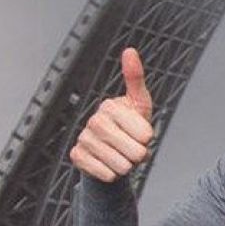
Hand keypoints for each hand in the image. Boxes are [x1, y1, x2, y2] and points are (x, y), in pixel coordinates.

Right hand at [69, 47, 153, 181]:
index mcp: (110, 106)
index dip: (147, 140)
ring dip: (126, 166)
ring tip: (121, 156)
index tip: (141, 134)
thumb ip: (135, 79)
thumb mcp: (139, 103)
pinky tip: (108, 164)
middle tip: (132, 148)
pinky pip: (106, 174)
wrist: (111, 150)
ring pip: (121, 166)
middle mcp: (94, 120)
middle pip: (134, 152)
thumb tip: (129, 50)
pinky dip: (112, 174)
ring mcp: (83, 138)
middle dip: (138, 155)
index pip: (145, 135)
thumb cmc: (129, 126)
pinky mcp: (76, 156)